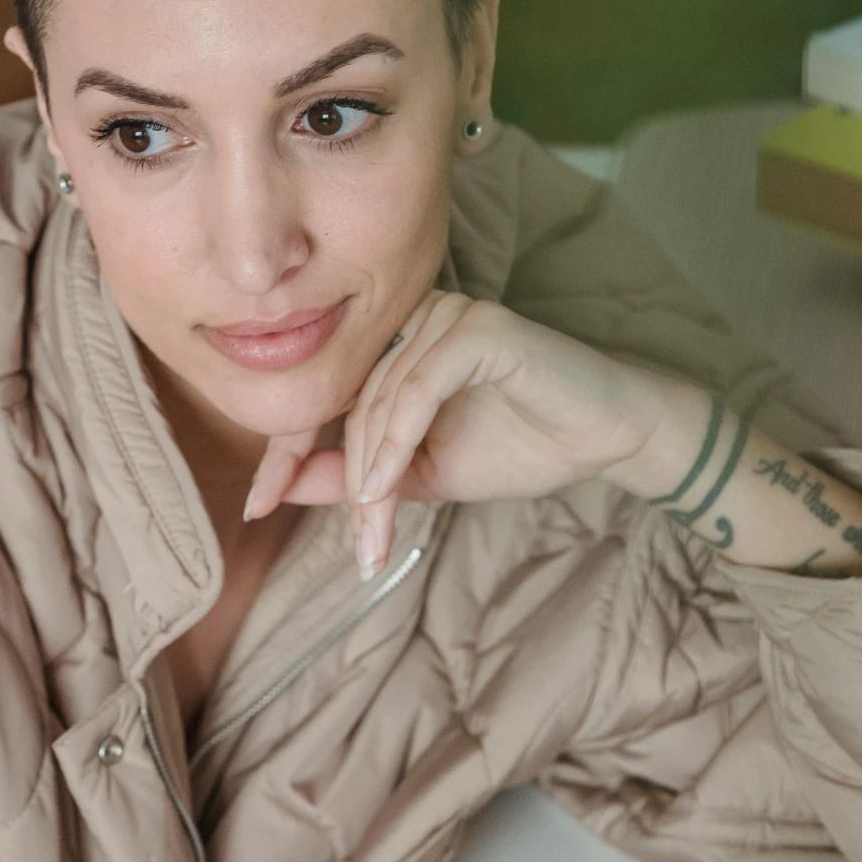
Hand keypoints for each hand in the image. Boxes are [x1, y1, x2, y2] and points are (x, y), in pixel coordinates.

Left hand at [244, 292, 661, 579]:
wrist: (605, 438)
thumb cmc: (523, 445)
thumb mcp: (424, 475)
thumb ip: (359, 476)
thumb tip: (284, 489)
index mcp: (391, 345)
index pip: (322, 394)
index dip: (284, 451)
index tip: (256, 505)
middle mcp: (411, 318)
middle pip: (348, 404)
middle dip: (345, 483)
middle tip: (357, 545)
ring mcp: (445, 315)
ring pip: (378, 401)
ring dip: (371, 475)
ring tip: (376, 532)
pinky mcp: (480, 327)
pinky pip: (417, 385)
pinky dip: (397, 439)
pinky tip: (386, 488)